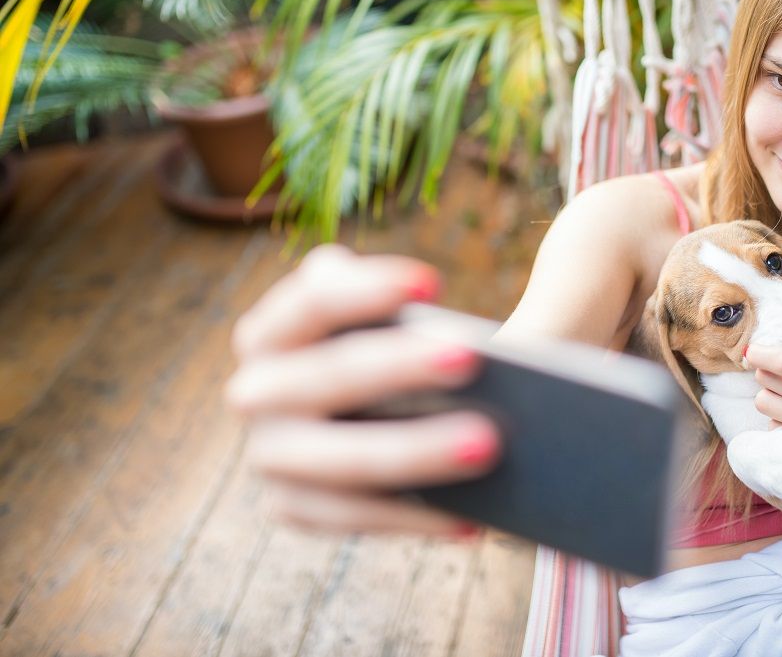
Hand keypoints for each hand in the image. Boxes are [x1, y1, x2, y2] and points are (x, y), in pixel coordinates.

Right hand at [224, 243, 502, 535]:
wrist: (365, 412)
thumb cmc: (391, 351)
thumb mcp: (394, 324)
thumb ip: (422, 320)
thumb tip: (508, 350)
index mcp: (272, 328)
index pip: (313, 299)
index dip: (368, 289)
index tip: (432, 281)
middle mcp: (256, 390)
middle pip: (329, 375)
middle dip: (398, 366)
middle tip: (471, 359)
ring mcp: (270, 455)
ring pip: (341, 460)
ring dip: (415, 453)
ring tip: (488, 446)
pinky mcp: (294, 507)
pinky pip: (355, 517)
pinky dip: (414, 516)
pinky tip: (474, 517)